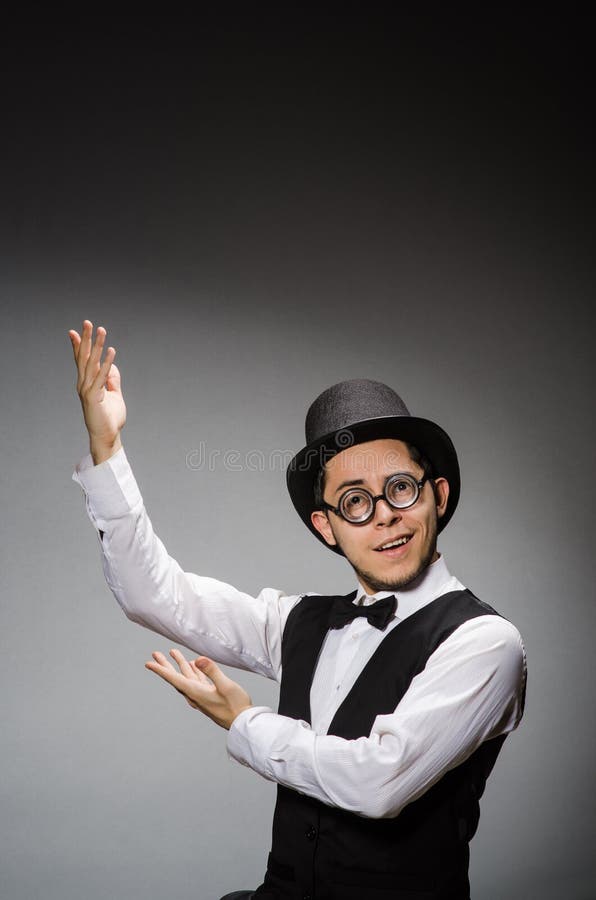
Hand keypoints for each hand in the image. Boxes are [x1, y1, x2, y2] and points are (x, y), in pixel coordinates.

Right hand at [68, 319, 125, 463]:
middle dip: (86, 339)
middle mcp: (84, 384)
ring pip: (91, 363)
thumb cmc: (110, 418)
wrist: (107, 437)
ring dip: (97, 346)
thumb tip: (111, 365)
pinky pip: (101, 377)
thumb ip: (112, 380)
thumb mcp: (114, 394)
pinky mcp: (93, 397)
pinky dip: (106, 363)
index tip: (75, 330)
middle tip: (88, 322)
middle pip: (84, 357)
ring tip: (101, 330)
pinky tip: (111, 351)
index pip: (81, 361)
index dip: (79, 345)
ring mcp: (87, 390)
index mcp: (87, 383)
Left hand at [145, 649, 252, 729]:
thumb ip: (212, 671)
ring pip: (186, 677)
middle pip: (176, 677)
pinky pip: (195, 681)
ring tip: (173, 653)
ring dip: (180, 665)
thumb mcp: (225, 686)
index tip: (149, 663)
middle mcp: (195, 695)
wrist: (242, 722)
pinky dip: (192, 671)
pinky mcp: (208, 696)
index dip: (161, 670)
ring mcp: (201, 696)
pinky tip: (193, 665)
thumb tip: (198, 659)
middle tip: (155, 653)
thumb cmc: (236, 706)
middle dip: (166, 664)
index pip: (174, 679)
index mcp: (195, 692)